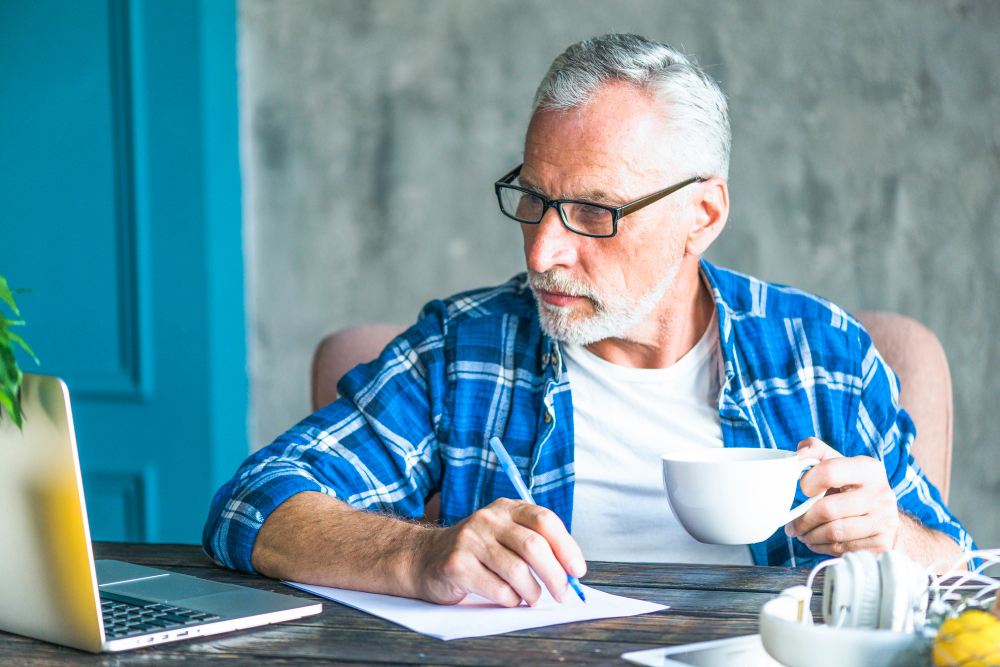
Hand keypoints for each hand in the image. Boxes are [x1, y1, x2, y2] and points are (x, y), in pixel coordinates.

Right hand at [412, 497, 586, 606]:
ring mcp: (470, 540)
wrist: (425, 558)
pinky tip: (509, 599)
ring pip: (517, 571)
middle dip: (555, 575)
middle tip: (562, 593)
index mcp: (506, 508)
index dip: (566, 547)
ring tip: (533, 599)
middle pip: (533, 546)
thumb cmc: (477, 551)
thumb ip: (535, 544)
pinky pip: (497, 589)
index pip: (545, 520)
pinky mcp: (457, 565)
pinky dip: (511, 600)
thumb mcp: (504, 535)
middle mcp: (488, 519)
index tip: (577, 571)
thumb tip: (571, 571)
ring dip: (533, 592)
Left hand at [785, 437, 899, 556]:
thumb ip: (815, 451)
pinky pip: (842, 549)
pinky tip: (818, 542)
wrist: (883, 517)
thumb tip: (799, 455)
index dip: (807, 482)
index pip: (828, 472)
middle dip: (803, 520)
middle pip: (827, 509)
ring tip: (803, 533)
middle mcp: (881, 494)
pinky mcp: (882, 544)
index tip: (801, 489)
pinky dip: (823, 548)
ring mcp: (884, 521)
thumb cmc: (851, 487)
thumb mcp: (838, 463)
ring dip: (810, 536)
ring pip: (833, 533)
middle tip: (792, 525)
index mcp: (868, 468)